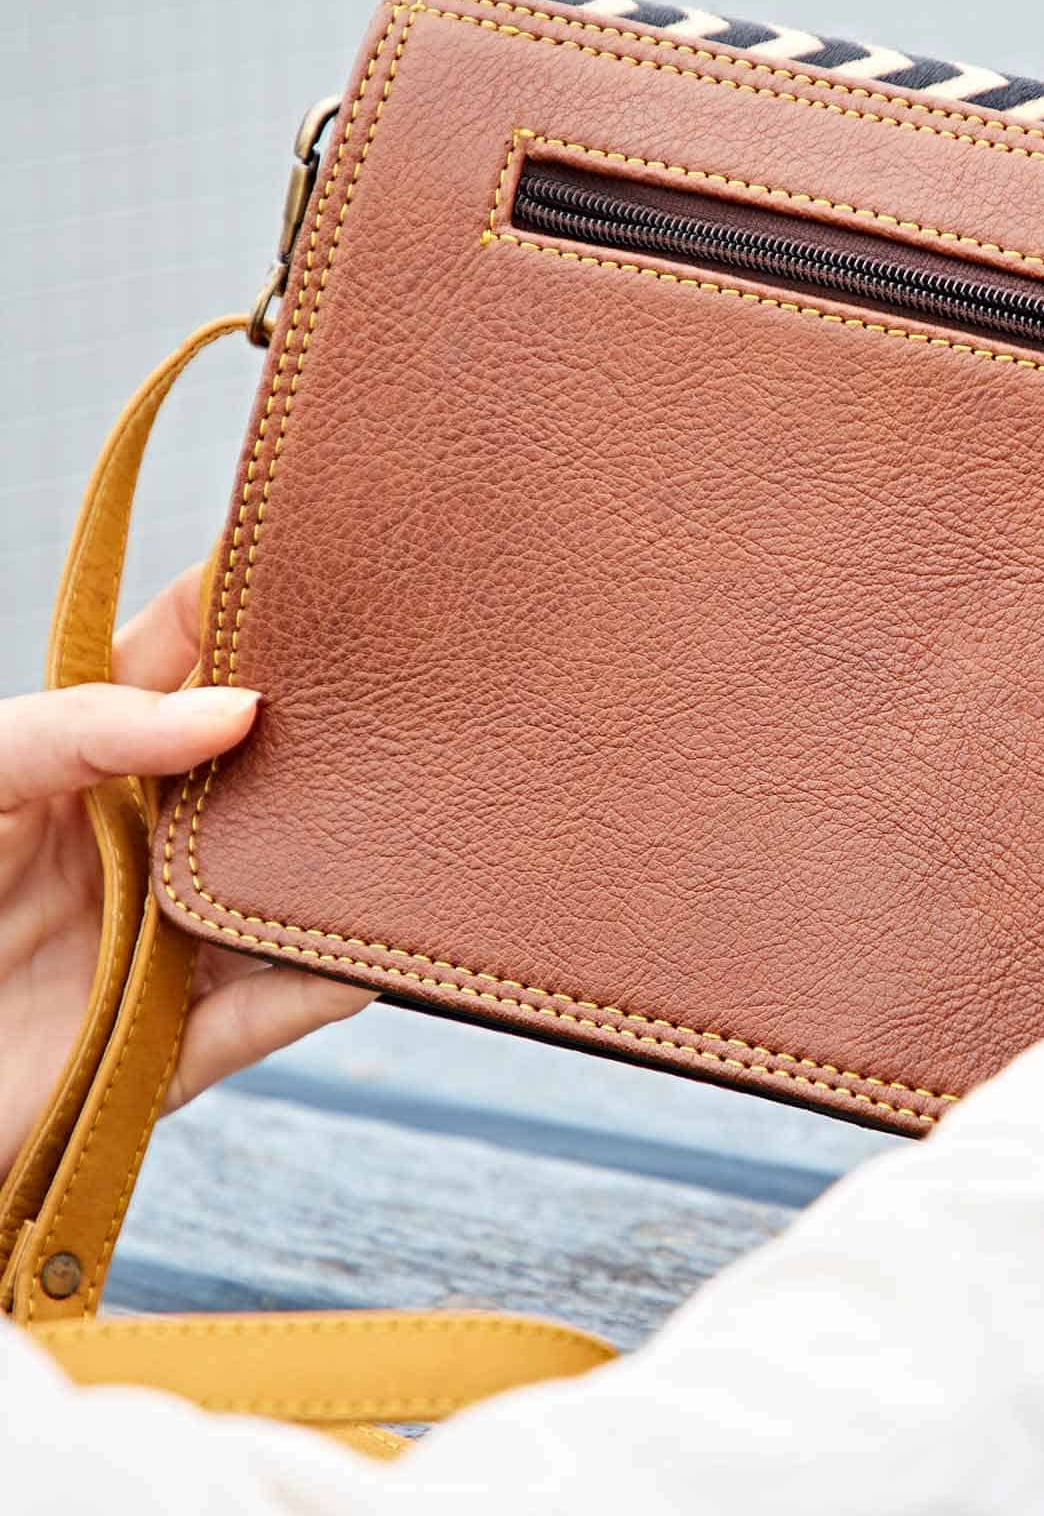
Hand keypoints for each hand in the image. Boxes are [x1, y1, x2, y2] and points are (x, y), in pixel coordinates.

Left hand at [0, 564, 371, 1179]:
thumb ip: (84, 727)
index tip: (328, 559)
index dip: (253, 601)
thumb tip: (237, 708)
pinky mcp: (180, 1043)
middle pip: (268, 764)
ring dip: (346, 861)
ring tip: (399, 817)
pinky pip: (271, 1011)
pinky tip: (358, 958)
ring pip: (291, 887)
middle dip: (335, 727)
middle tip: (402, 685)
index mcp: (95, 753)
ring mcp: (173, 935)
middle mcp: (151, 834)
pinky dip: (321, 987)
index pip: (189, 652)